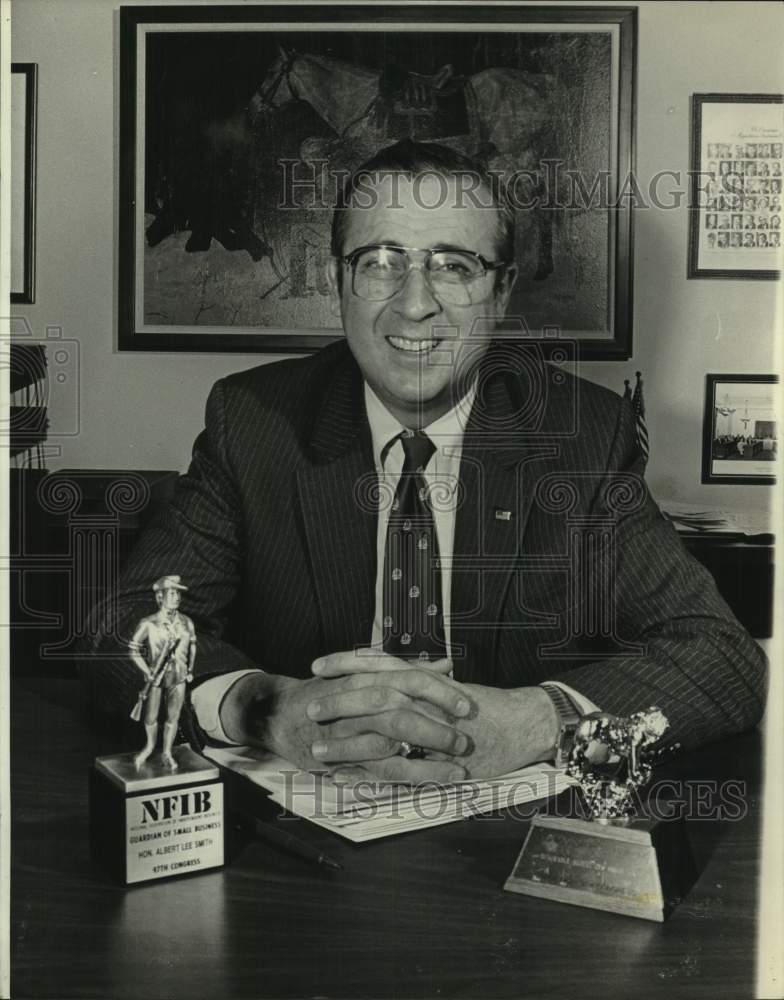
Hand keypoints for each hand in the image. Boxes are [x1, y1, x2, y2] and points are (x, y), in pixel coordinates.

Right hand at [219, 654, 470, 782]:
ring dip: (428, 756)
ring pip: (392, 744)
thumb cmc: (329, 691)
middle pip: (403, 711)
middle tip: (465, 738)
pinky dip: (408, 776)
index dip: (440, 692)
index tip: (467, 704)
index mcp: (367, 676)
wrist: (278, 713)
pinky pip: (380, 770)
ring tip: (458, 766)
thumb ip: (410, 670)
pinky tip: (432, 781)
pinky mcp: (342, 759)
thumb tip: (447, 664)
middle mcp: (357, 701)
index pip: (409, 680)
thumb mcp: (366, 673)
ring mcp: (348, 731)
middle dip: (437, 727)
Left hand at [313, 655, 559, 781]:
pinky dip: (367, 771)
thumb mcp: (451, 689)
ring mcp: (431, 727)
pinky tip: (343, 777)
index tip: (317, 665)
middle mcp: (425, 698)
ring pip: (380, 730)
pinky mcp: (437, 757)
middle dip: (338, 700)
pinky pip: (397, 765)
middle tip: (309, 705)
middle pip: (373, 694)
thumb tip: (398, 673)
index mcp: (424, 678)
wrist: (526, 723)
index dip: (345, 663)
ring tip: (316, 747)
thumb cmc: (491, 706)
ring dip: (346, 740)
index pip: (377, 664)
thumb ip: (424, 681)